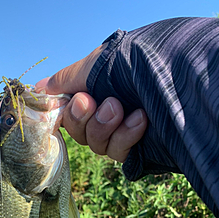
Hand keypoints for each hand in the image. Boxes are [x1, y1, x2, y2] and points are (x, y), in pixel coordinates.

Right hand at [35, 45, 147, 162]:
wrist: (178, 77)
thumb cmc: (137, 65)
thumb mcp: (96, 66)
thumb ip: (66, 79)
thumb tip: (40, 88)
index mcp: (94, 93)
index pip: (65, 113)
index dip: (60, 114)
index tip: (59, 106)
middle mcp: (105, 114)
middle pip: (77, 131)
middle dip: (81, 117)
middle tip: (92, 102)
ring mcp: (120, 133)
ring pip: (95, 144)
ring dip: (103, 125)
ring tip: (120, 107)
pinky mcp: (136, 151)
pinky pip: (117, 152)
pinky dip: (125, 135)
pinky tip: (139, 119)